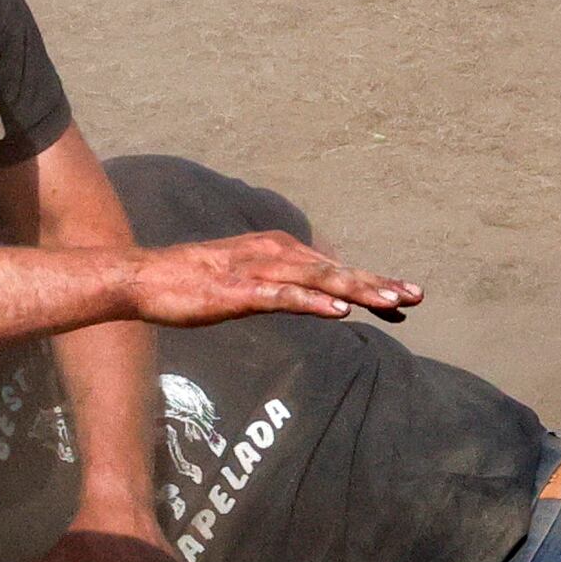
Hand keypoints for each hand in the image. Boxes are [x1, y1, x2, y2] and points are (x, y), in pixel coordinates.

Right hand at [126, 228, 418, 326]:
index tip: (404, 301)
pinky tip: (339, 310)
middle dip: (379, 284)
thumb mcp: (244, 282)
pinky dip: (313, 301)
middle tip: (417, 296)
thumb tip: (308, 295)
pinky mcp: (240, 291)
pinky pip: (283, 297)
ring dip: (358, 290)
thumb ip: (278, 284)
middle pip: (336, 271)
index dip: (371, 284)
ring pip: (319, 279)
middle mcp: (275, 254)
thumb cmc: (190, 284)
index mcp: (278, 251)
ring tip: (392, 301)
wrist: (144, 279)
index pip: (333, 269)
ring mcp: (258, 271)